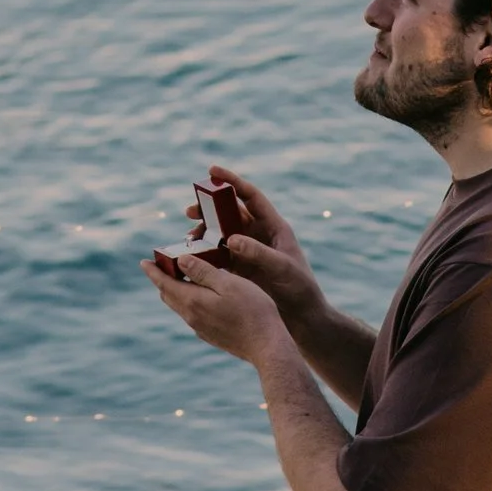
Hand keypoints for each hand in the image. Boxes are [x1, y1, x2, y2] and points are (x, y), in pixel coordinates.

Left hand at [145, 244, 286, 368]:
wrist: (267, 346)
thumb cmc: (252, 310)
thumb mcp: (228, 283)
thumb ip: (203, 271)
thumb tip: (181, 260)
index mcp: (192, 301)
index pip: (164, 283)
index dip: (153, 271)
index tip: (144, 262)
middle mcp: (191, 317)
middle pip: (169, 295)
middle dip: (164, 279)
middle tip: (165, 264)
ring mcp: (200, 328)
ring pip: (181, 306)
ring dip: (178, 290)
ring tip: (184, 276)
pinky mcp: (210, 335)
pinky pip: (192, 315)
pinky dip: (190, 301)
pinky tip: (203, 296)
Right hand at [192, 163, 323, 328]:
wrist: (303, 319)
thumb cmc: (300, 289)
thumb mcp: (282, 268)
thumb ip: (258, 253)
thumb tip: (231, 238)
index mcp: (273, 227)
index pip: (250, 196)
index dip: (231, 181)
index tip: (211, 171)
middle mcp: (259, 235)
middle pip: (230, 213)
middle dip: (209, 209)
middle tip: (190, 212)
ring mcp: (248, 251)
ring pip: (220, 233)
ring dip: (204, 233)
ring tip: (188, 239)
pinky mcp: (240, 269)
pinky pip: (218, 255)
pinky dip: (204, 254)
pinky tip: (192, 258)